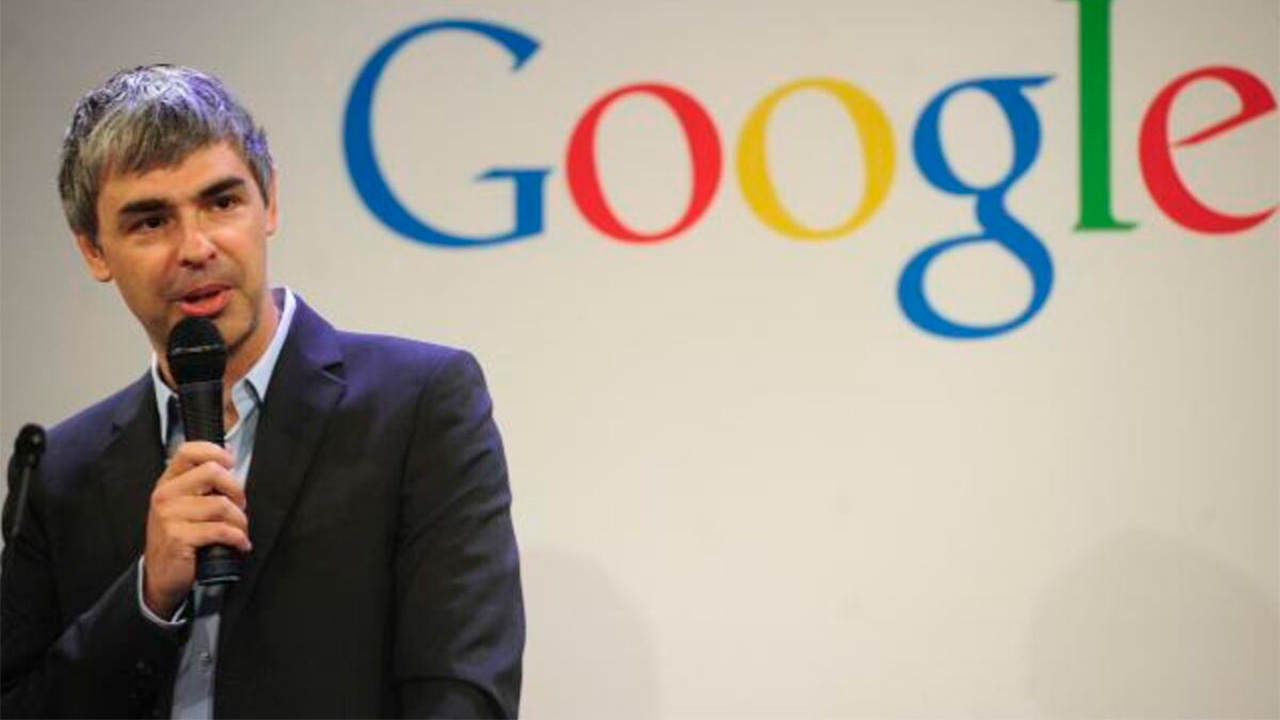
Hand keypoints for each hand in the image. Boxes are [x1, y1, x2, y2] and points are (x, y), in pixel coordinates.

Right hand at [142, 441, 249, 616]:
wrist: (161, 575)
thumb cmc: (178, 538)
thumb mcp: (183, 505)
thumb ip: (201, 483)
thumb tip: (228, 456)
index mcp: (168, 483)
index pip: (188, 451)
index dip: (215, 452)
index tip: (230, 463)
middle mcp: (166, 495)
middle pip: (212, 472)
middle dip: (236, 490)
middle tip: (239, 506)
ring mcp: (170, 516)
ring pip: (221, 505)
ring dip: (240, 520)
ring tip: (239, 530)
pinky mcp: (179, 537)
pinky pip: (221, 530)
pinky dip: (238, 538)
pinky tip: (239, 543)